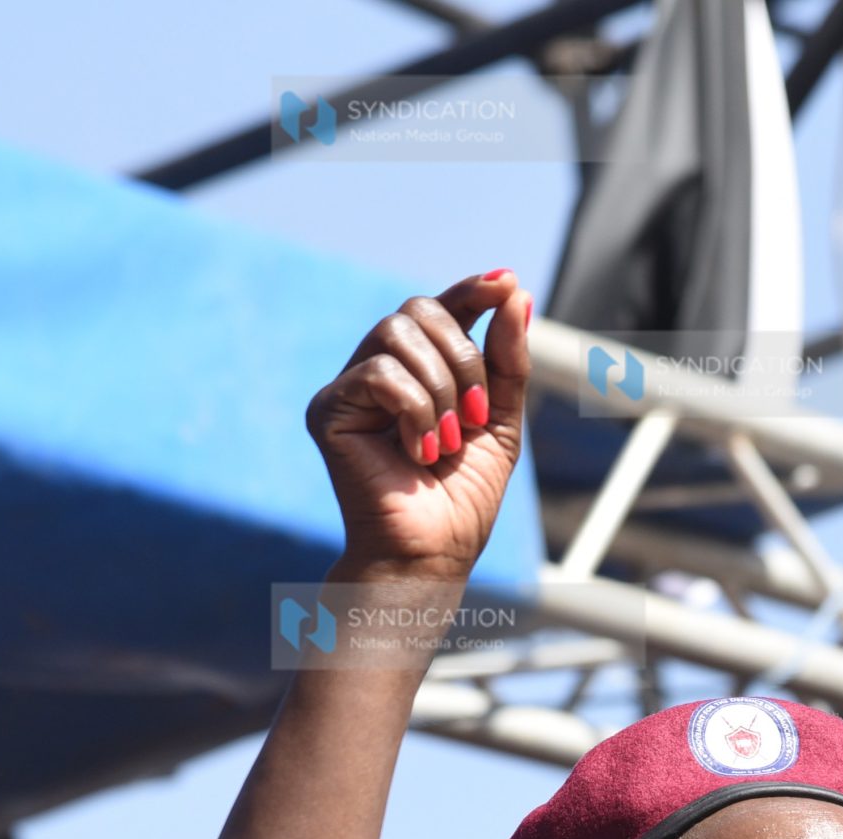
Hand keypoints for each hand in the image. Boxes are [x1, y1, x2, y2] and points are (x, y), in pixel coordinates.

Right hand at [306, 271, 532, 581]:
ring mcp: (350, 389)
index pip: (441, 309)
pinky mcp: (327, 410)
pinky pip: (378, 373)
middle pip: (417, 309)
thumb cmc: (462, 497)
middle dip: (462, 358)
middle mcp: (379, 370)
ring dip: (440, 387)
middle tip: (477, 415)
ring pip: (396, 334)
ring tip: (449, 442)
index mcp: (420, 369)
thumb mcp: (501, 420)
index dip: (471, 290)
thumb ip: (507, 360)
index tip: (506, 282)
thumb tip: (515, 290)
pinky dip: (414, 409)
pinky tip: (420, 451)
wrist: (433, 554)